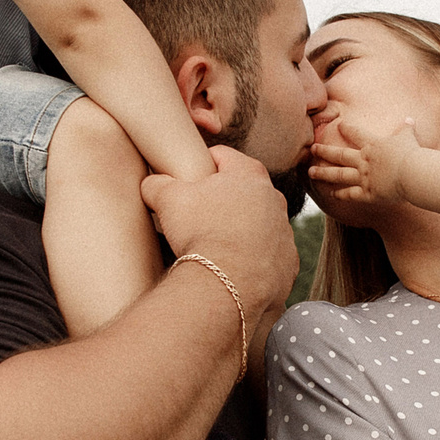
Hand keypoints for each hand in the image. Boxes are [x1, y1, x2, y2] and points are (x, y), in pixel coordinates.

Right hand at [141, 146, 299, 316]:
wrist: (229, 283)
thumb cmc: (201, 232)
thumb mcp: (168, 199)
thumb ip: (158, 183)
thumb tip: (151, 183)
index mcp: (249, 173)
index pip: (222, 156)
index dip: (201, 163)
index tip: (189, 177)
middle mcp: (274, 198)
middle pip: (243, 190)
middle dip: (222, 198)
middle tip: (199, 213)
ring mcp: (284, 231)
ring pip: (259, 223)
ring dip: (240, 228)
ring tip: (216, 244)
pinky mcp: (288, 261)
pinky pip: (268, 254)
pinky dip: (252, 257)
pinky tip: (233, 267)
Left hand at [306, 118, 416, 205]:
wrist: (412, 173)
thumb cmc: (412, 153)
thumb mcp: (408, 136)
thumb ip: (407, 128)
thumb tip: (410, 120)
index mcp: (372, 145)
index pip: (356, 134)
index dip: (347, 129)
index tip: (339, 125)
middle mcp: (363, 160)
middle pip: (339, 155)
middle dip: (324, 151)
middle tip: (312, 148)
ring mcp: (363, 177)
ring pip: (338, 174)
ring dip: (323, 173)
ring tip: (311, 172)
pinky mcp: (367, 193)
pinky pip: (350, 194)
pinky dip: (341, 194)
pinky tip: (332, 194)